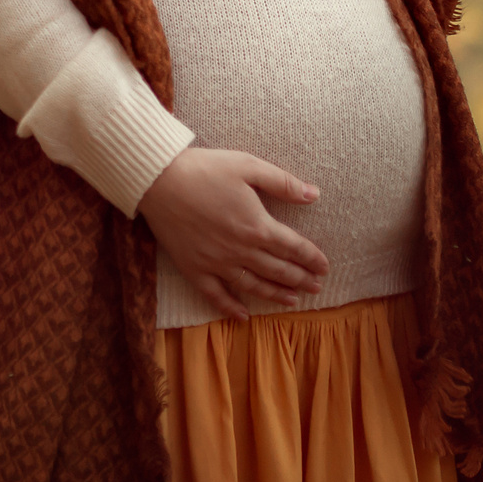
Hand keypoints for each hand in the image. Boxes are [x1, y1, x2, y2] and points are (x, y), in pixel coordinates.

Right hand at [139, 147, 328, 318]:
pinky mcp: (194, 268)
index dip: (311, 258)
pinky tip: (243, 316)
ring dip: (275, 295)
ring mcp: (217, 263)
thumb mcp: (247, 166)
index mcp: (257, 226)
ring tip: (292, 300)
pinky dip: (231, 308)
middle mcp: (241, 250)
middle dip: (300, 279)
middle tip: (316, 287)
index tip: (324, 267)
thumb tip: (314, 194)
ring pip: (254, 286)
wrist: (158, 180)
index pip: (293, 247)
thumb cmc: (204, 168)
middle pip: (278, 270)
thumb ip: (283, 183)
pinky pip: (216, 295)